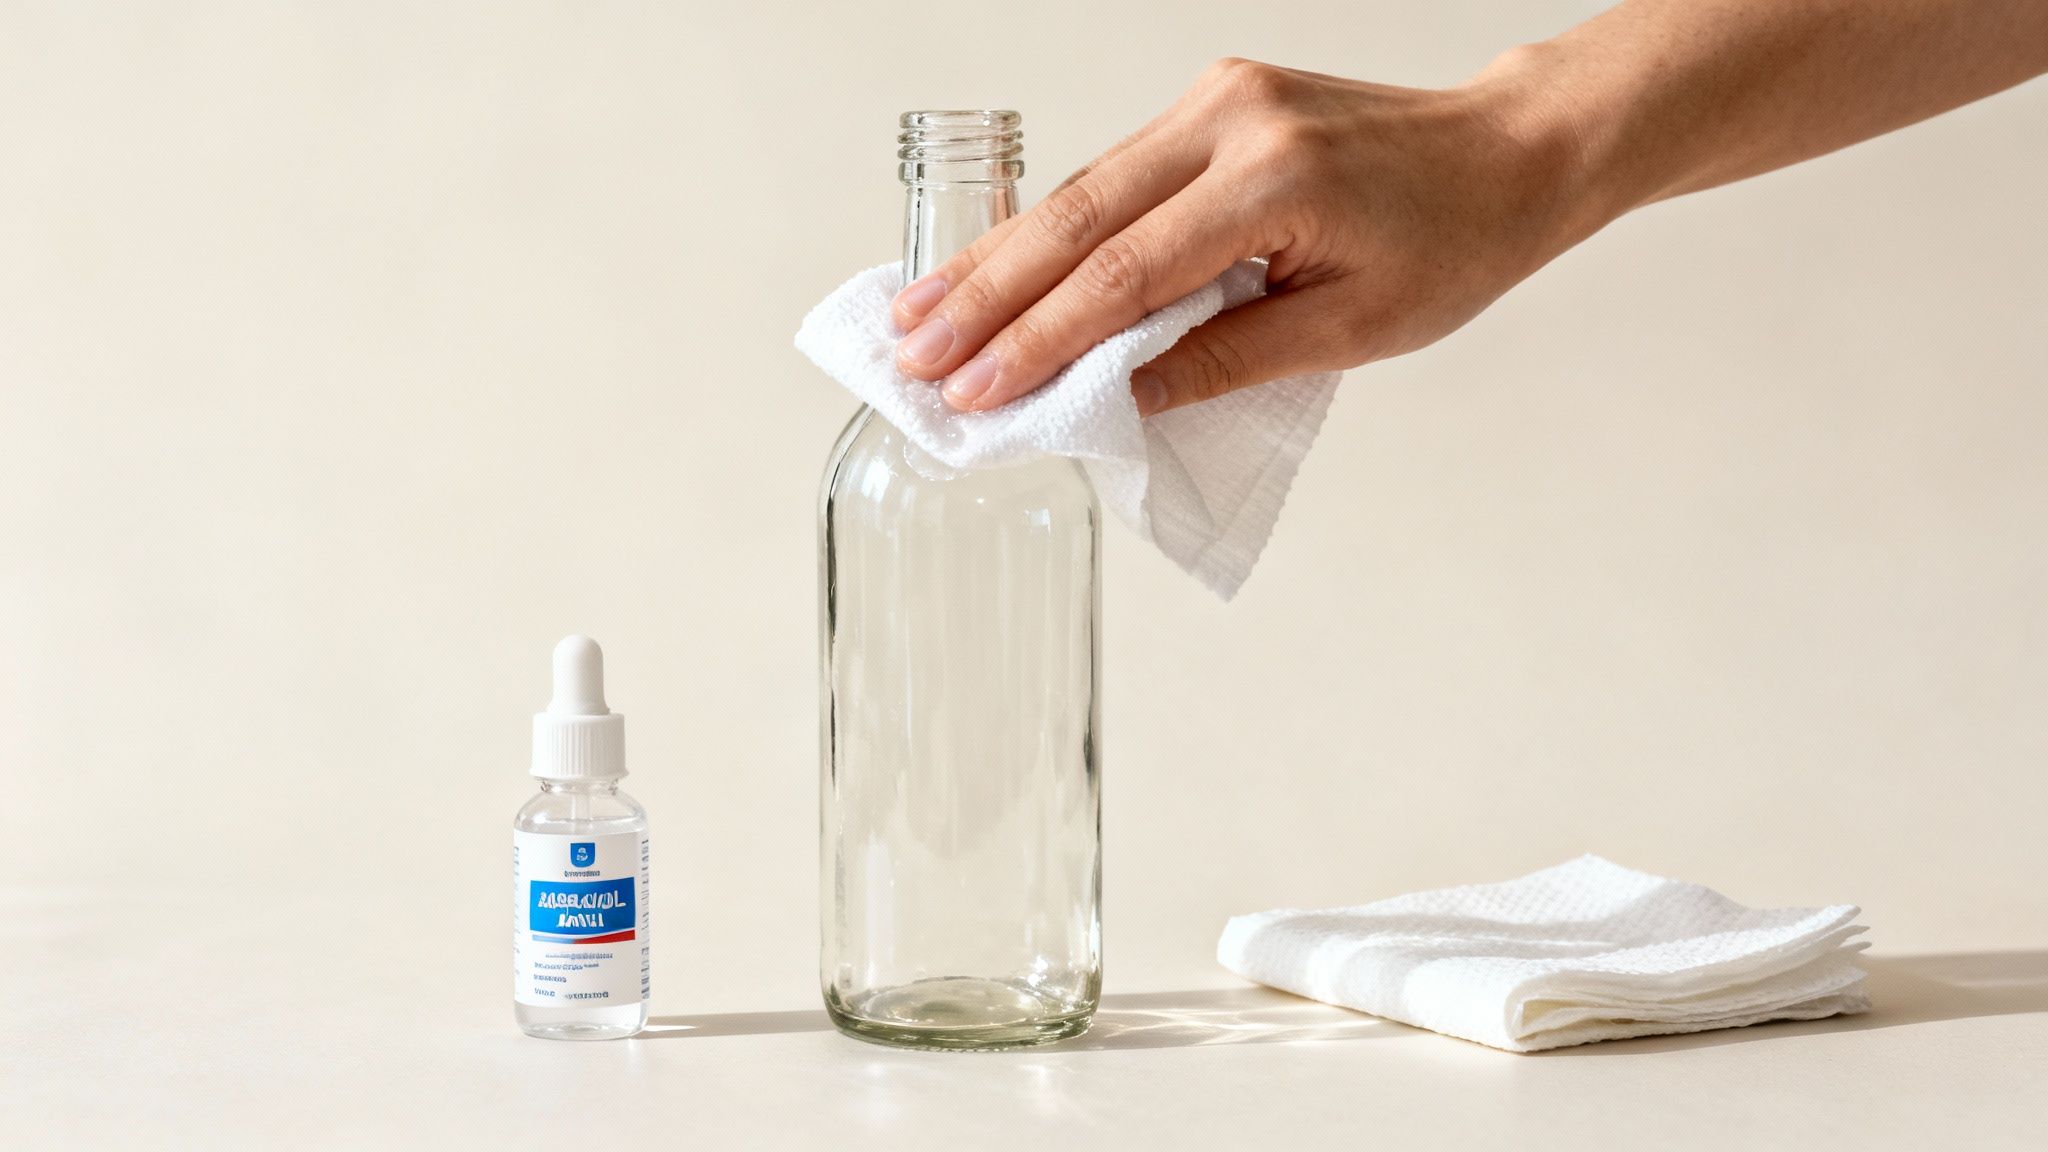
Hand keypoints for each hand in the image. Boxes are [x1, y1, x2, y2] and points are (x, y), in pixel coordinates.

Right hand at [888, 57, 1585, 415]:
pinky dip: (1052, 229)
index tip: (974, 392)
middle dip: (986, 293)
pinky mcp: (1211, 101)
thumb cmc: (1449, 247)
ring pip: (1082, 188)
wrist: (1505, 154)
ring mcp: (1215, 99)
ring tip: (919, 315)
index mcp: (1275, 180)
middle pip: (1080, 216)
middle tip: (910, 354)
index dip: (1042, 340)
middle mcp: (1232, 120)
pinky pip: (1112, 172)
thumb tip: (1115, 399)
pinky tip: (995, 269)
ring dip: (999, 257)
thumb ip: (1224, 359)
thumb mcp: (1349, 330)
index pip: (1128, 273)